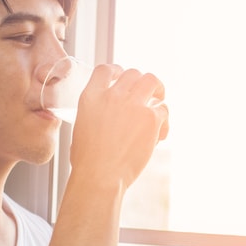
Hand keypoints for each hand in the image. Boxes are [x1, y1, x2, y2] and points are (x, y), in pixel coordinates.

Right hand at [68, 64, 168, 188]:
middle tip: (146, 92)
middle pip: (132, 73)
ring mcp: (133, 105)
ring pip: (152, 81)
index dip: (116, 71)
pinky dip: (164, 120)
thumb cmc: (87, 161)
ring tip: (160, 100)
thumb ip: (95, 112)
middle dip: (140, 81)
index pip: (105, 69)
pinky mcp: (151, 119)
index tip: (122, 77)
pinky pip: (163, 109)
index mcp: (91, 97)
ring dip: (158, 89)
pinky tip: (159, 135)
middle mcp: (112, 96)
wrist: (99, 176)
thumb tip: (106, 114)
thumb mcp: (81, 127)